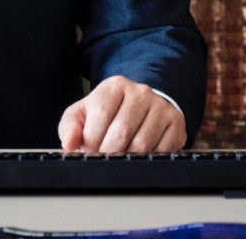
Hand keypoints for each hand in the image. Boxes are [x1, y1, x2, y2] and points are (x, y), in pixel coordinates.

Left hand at [57, 75, 184, 152]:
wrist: (141, 106)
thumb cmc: (108, 112)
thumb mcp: (84, 113)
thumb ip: (70, 127)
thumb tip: (69, 144)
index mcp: (114, 86)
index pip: (101, 113)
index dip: (92, 138)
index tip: (88, 150)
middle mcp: (140, 92)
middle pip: (121, 131)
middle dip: (107, 152)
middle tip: (103, 158)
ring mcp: (160, 107)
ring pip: (142, 144)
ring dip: (126, 158)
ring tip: (119, 157)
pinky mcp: (176, 123)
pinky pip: (162, 150)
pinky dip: (147, 160)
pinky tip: (138, 156)